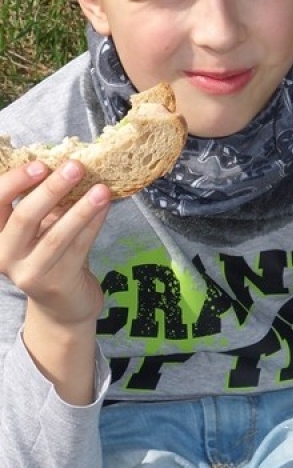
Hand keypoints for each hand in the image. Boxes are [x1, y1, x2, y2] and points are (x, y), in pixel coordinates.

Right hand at [0, 160, 110, 326]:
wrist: (63, 304)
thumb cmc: (50, 254)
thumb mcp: (39, 228)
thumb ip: (45, 202)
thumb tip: (67, 164)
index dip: (15, 182)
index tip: (40, 163)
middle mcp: (4, 256)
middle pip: (25, 218)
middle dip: (51, 189)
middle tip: (75, 167)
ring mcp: (30, 273)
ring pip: (57, 235)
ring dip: (82, 208)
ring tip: (102, 188)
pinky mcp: (58, 282)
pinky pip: (80, 247)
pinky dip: (94, 223)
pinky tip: (106, 206)